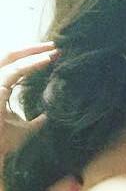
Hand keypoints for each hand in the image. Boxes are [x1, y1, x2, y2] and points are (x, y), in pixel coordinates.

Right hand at [0, 42, 57, 168]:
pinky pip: (14, 72)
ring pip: (11, 59)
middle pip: (10, 57)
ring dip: (33, 53)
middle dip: (33, 49)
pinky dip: (31, 64)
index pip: (15, 68)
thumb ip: (37, 120)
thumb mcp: (26, 129)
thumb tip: (51, 114)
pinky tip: (46, 61)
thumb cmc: (5, 144)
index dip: (33, 60)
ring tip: (54, 50)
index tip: (53, 57)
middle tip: (55, 47)